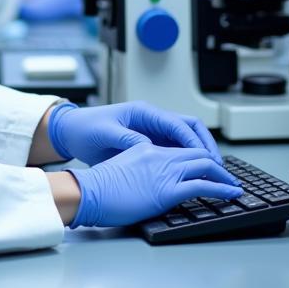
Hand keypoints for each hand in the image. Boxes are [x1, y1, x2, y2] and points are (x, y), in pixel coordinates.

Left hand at [47, 101, 223, 165]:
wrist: (72, 132)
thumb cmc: (86, 128)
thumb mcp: (106, 133)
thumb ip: (128, 139)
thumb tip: (149, 148)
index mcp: (144, 112)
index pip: (178, 125)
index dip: (195, 142)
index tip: (207, 158)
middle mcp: (152, 120)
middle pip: (189, 129)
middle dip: (205, 145)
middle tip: (217, 166)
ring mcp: (151, 131)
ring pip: (184, 140)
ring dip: (198, 154)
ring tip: (210, 172)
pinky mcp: (148, 143)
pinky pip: (173, 150)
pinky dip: (185, 161)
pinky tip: (191, 175)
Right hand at [69, 142, 241, 227]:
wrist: (88, 191)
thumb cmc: (98, 187)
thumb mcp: (121, 169)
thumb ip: (139, 170)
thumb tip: (149, 182)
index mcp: (147, 148)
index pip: (180, 148)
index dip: (198, 156)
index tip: (208, 167)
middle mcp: (159, 155)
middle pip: (197, 153)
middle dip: (216, 164)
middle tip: (227, 176)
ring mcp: (164, 171)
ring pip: (205, 165)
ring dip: (224, 176)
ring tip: (234, 185)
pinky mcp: (168, 190)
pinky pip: (203, 186)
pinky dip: (222, 189)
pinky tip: (232, 194)